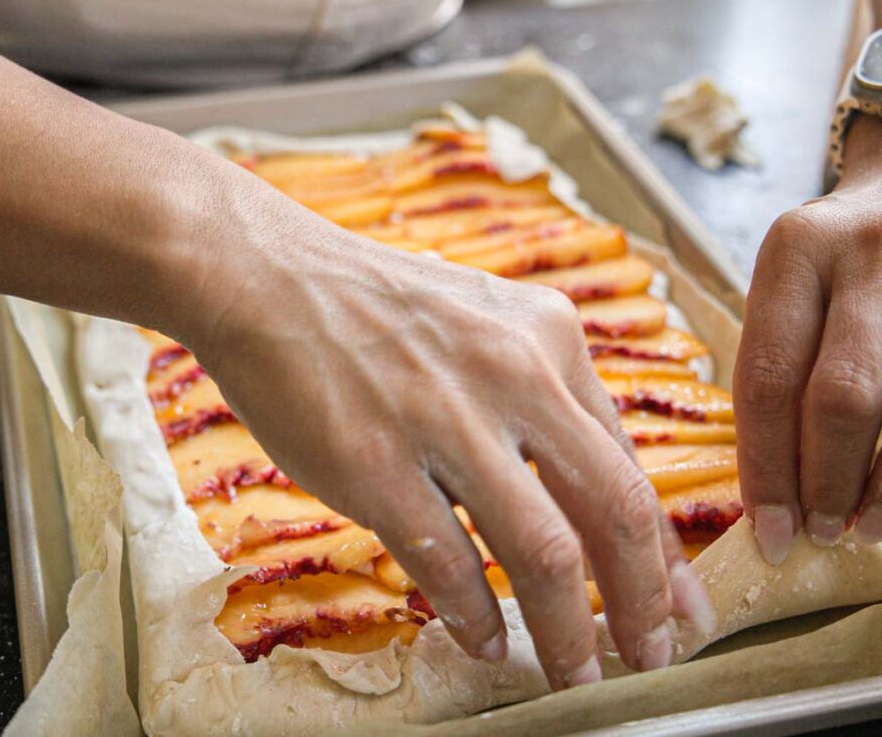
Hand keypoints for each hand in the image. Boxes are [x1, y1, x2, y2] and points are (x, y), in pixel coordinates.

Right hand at [170, 167, 712, 689]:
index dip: (661, 549)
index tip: (679, 605)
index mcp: (550, 336)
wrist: (268, 276)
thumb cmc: (375, 306)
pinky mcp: (375, 461)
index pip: (627, 461)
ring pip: (543, 551)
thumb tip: (577, 495)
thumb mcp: (484, 321)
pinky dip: (474, 615)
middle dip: (642, 602)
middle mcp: (514, 373)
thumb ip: (539, 394)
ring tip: (574, 672)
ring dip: (567, 629)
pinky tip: (482, 640)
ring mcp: (445, 418)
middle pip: (613, 510)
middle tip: (650, 656)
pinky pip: (448, 561)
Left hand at [735, 114, 881, 563]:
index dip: (766, 467)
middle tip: (813, 533)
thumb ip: (780, 363)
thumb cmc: (841, 260)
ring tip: (861, 529)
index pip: (766, 378)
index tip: (765, 532)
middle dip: (824, 481)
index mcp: (796, 250)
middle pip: (839, 397)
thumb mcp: (795, 284)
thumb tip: (773, 485)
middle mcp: (864, 254)